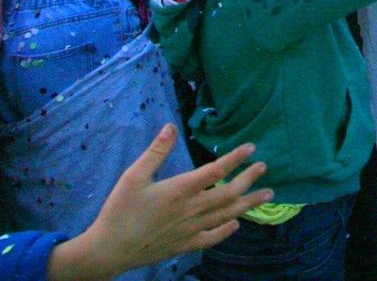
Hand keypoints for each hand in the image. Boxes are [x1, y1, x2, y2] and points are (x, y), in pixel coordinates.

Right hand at [47, 126, 270, 280]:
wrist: (109, 249)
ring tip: (267, 195)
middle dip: (249, 179)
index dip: (235, 158)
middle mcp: (191, 210)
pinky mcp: (185, 245)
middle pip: (228, 193)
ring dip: (248, 204)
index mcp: (180, 190)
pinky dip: (227, 231)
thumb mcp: (133, 176)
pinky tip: (236, 225)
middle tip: (264, 167)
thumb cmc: (120, 210)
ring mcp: (191, 230)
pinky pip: (212, 239)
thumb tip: (171, 126)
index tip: (250, 148)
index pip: (215, 171)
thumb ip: (156, 152)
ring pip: (227, 215)